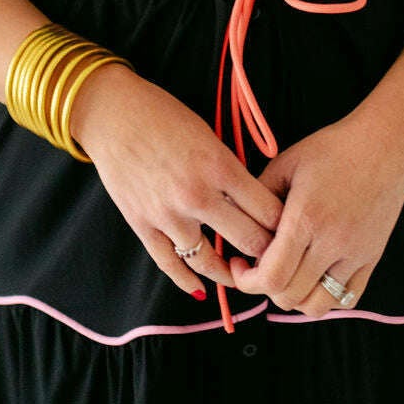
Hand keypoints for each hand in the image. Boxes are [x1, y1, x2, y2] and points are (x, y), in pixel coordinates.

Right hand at [71, 64, 284, 299]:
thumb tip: (251, 202)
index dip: (285, 225)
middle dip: (265, 252)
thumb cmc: (164, 115)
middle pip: (248, 240)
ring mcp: (168, 214)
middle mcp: (197, 195)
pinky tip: (200, 289)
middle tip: (273, 258)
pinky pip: (169, 264)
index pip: (268, 211)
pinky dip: (187, 281)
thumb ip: (229, 169)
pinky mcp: (142, 224)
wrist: (113, 114)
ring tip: (241, 276)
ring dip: (229, 273)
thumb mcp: (208, 135)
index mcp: (220, 166)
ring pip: (209, 261)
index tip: (290, 232)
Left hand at [226, 112, 403, 316]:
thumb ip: (258, 194)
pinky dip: (324, 297)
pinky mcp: (372, 258)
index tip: (240, 264)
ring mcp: (355, 254)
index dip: (247, 280)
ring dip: (295, 298)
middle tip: (259, 266)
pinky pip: (347, 298)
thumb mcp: (287, 163)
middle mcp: (332, 243)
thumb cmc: (333, 149)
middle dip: (265, 288)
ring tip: (287, 275)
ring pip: (317, 305)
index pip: (271, 277)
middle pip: (289, 296)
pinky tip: (313, 278)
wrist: (384, 145)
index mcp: (305, 219)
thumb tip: (236, 219)